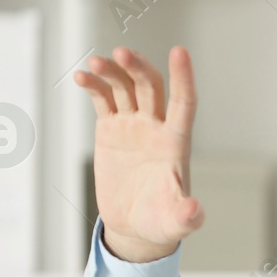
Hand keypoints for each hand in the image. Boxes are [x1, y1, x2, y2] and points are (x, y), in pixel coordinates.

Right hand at [72, 46, 202, 262]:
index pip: (184, 102)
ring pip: (124, 87)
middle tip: (120, 54)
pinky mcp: (110, 129)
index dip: (183, 77)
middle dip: (137, 67)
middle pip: (150, 86)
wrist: (135, 226)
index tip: (179, 50)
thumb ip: (187, 216)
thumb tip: (195, 212)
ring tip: (94, 63)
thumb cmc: (161, 222)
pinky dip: (93, 85)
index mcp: (176, 143)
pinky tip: (82, 76)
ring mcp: (133, 126)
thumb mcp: (175, 222)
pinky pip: (102, 99)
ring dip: (112, 71)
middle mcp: (156, 128)